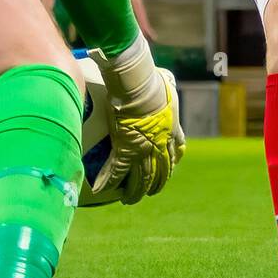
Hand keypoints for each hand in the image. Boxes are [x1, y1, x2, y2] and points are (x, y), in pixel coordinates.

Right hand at [89, 35, 185, 203]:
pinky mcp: (125, 150)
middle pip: (161, 172)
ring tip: (128, 200)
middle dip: (155, 185)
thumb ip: (166, 86)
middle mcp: (160, 145)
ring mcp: (143, 150)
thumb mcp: (166, 84)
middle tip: (150, 192)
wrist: (139, 87)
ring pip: (141, 179)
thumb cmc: (151, 81)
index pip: (176, 152)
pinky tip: (102, 191)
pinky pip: (117, 172)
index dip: (172, 164)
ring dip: (135, 192)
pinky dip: (109, 182)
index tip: (169, 169)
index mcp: (171, 129)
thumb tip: (165, 78)